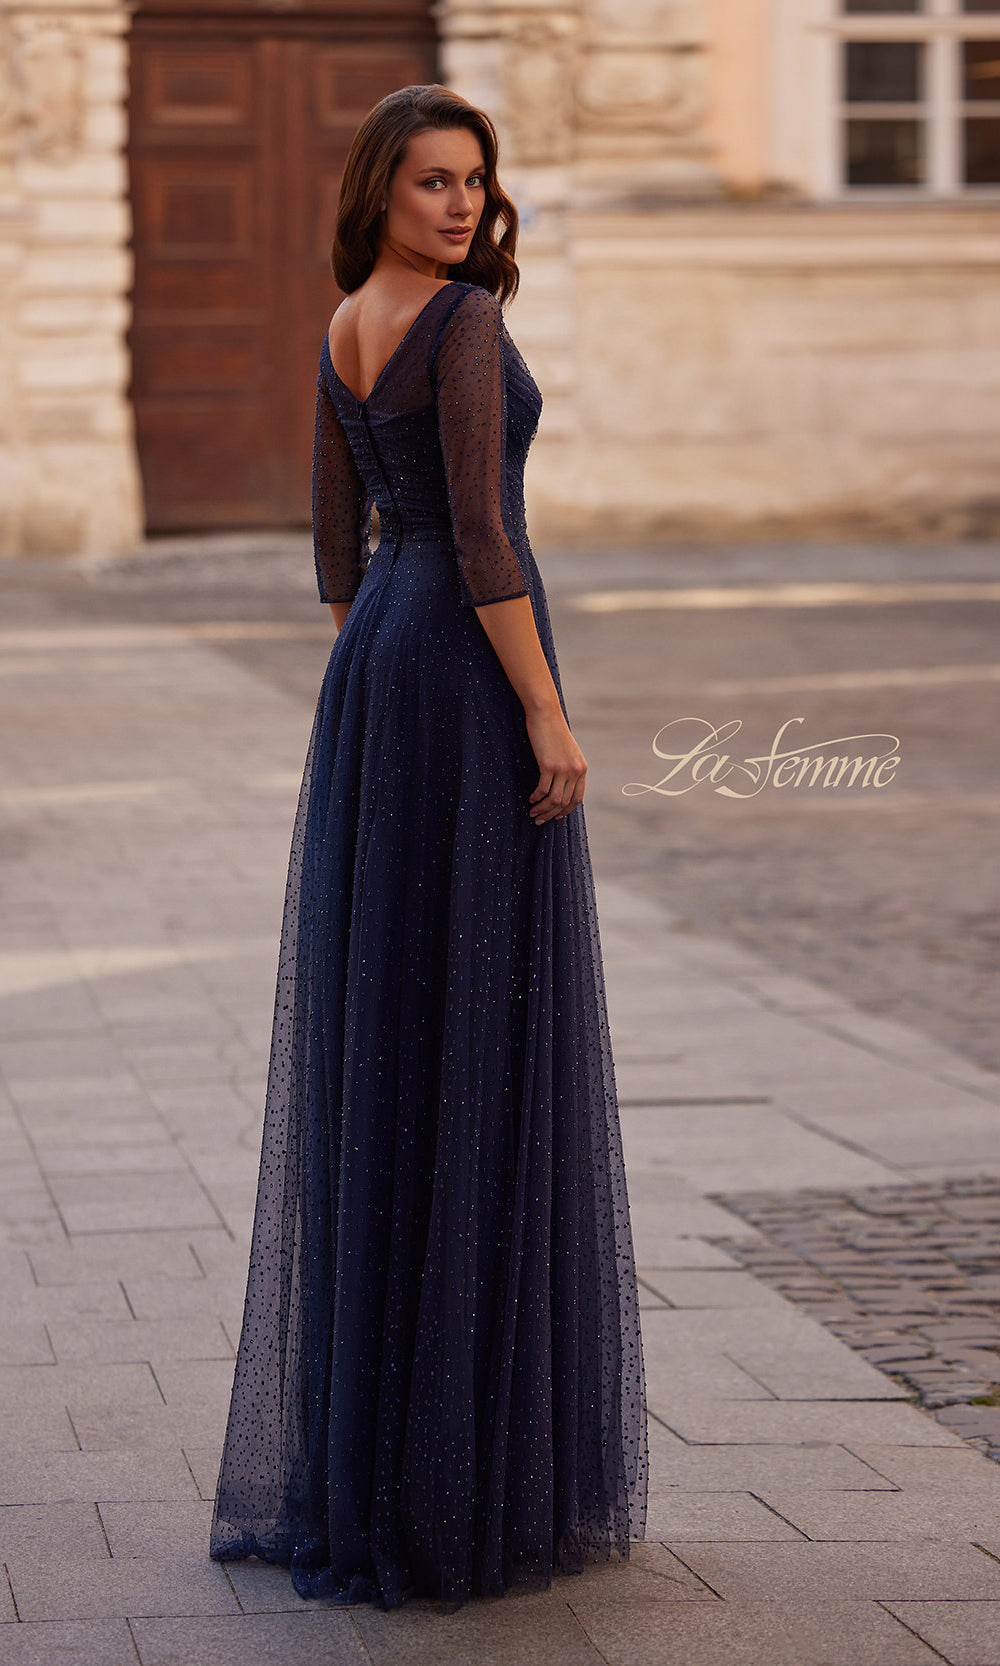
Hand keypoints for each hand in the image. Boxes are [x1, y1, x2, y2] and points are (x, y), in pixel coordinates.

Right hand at [524, 703, 586, 823]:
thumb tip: (560, 785)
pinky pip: (543, 789)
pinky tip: (530, 799)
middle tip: (539, 819)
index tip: (555, 816)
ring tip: (533, 812)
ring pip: (554, 799)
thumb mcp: (566, 752)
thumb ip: (567, 768)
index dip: (565, 811)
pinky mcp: (549, 766)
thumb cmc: (553, 732)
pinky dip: (536, 797)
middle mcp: (576, 771)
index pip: (577, 798)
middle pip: (564, 802)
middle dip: (551, 814)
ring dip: (542, 809)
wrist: (546, 714)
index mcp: (582, 769)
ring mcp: (563, 769)